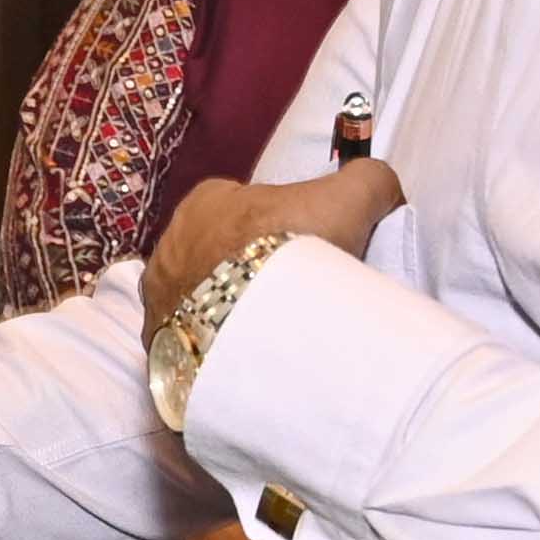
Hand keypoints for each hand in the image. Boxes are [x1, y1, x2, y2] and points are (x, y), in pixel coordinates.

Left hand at [140, 159, 402, 338]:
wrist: (255, 318)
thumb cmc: (294, 246)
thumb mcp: (350, 195)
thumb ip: (368, 181)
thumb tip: (382, 190)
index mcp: (207, 201)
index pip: (245, 209)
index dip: (280, 230)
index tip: (307, 259)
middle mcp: (170, 242)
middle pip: (219, 255)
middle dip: (247, 272)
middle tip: (290, 299)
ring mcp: (157, 294)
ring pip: (199, 298)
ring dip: (226, 311)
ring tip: (268, 334)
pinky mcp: (158, 340)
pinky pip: (187, 341)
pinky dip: (211, 346)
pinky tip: (242, 358)